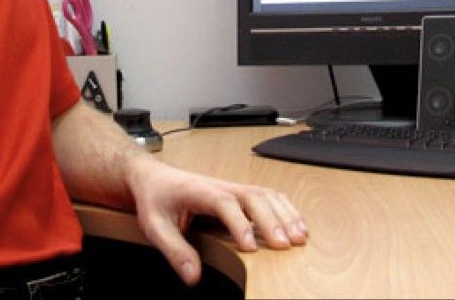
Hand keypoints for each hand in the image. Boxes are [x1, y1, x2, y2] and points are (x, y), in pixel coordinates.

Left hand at [123, 156, 306, 285]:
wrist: (155, 178)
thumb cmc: (157, 199)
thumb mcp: (155, 227)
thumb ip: (174, 251)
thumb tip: (193, 277)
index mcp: (200, 192)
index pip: (225, 204)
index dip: (239, 224)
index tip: (250, 246)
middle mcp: (222, 187)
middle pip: (254, 197)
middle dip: (272, 220)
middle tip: (285, 245)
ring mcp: (234, 188)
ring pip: (266, 195)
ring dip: (285, 214)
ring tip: (299, 237)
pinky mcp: (241, 193)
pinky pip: (269, 197)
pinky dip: (286, 209)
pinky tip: (297, 225)